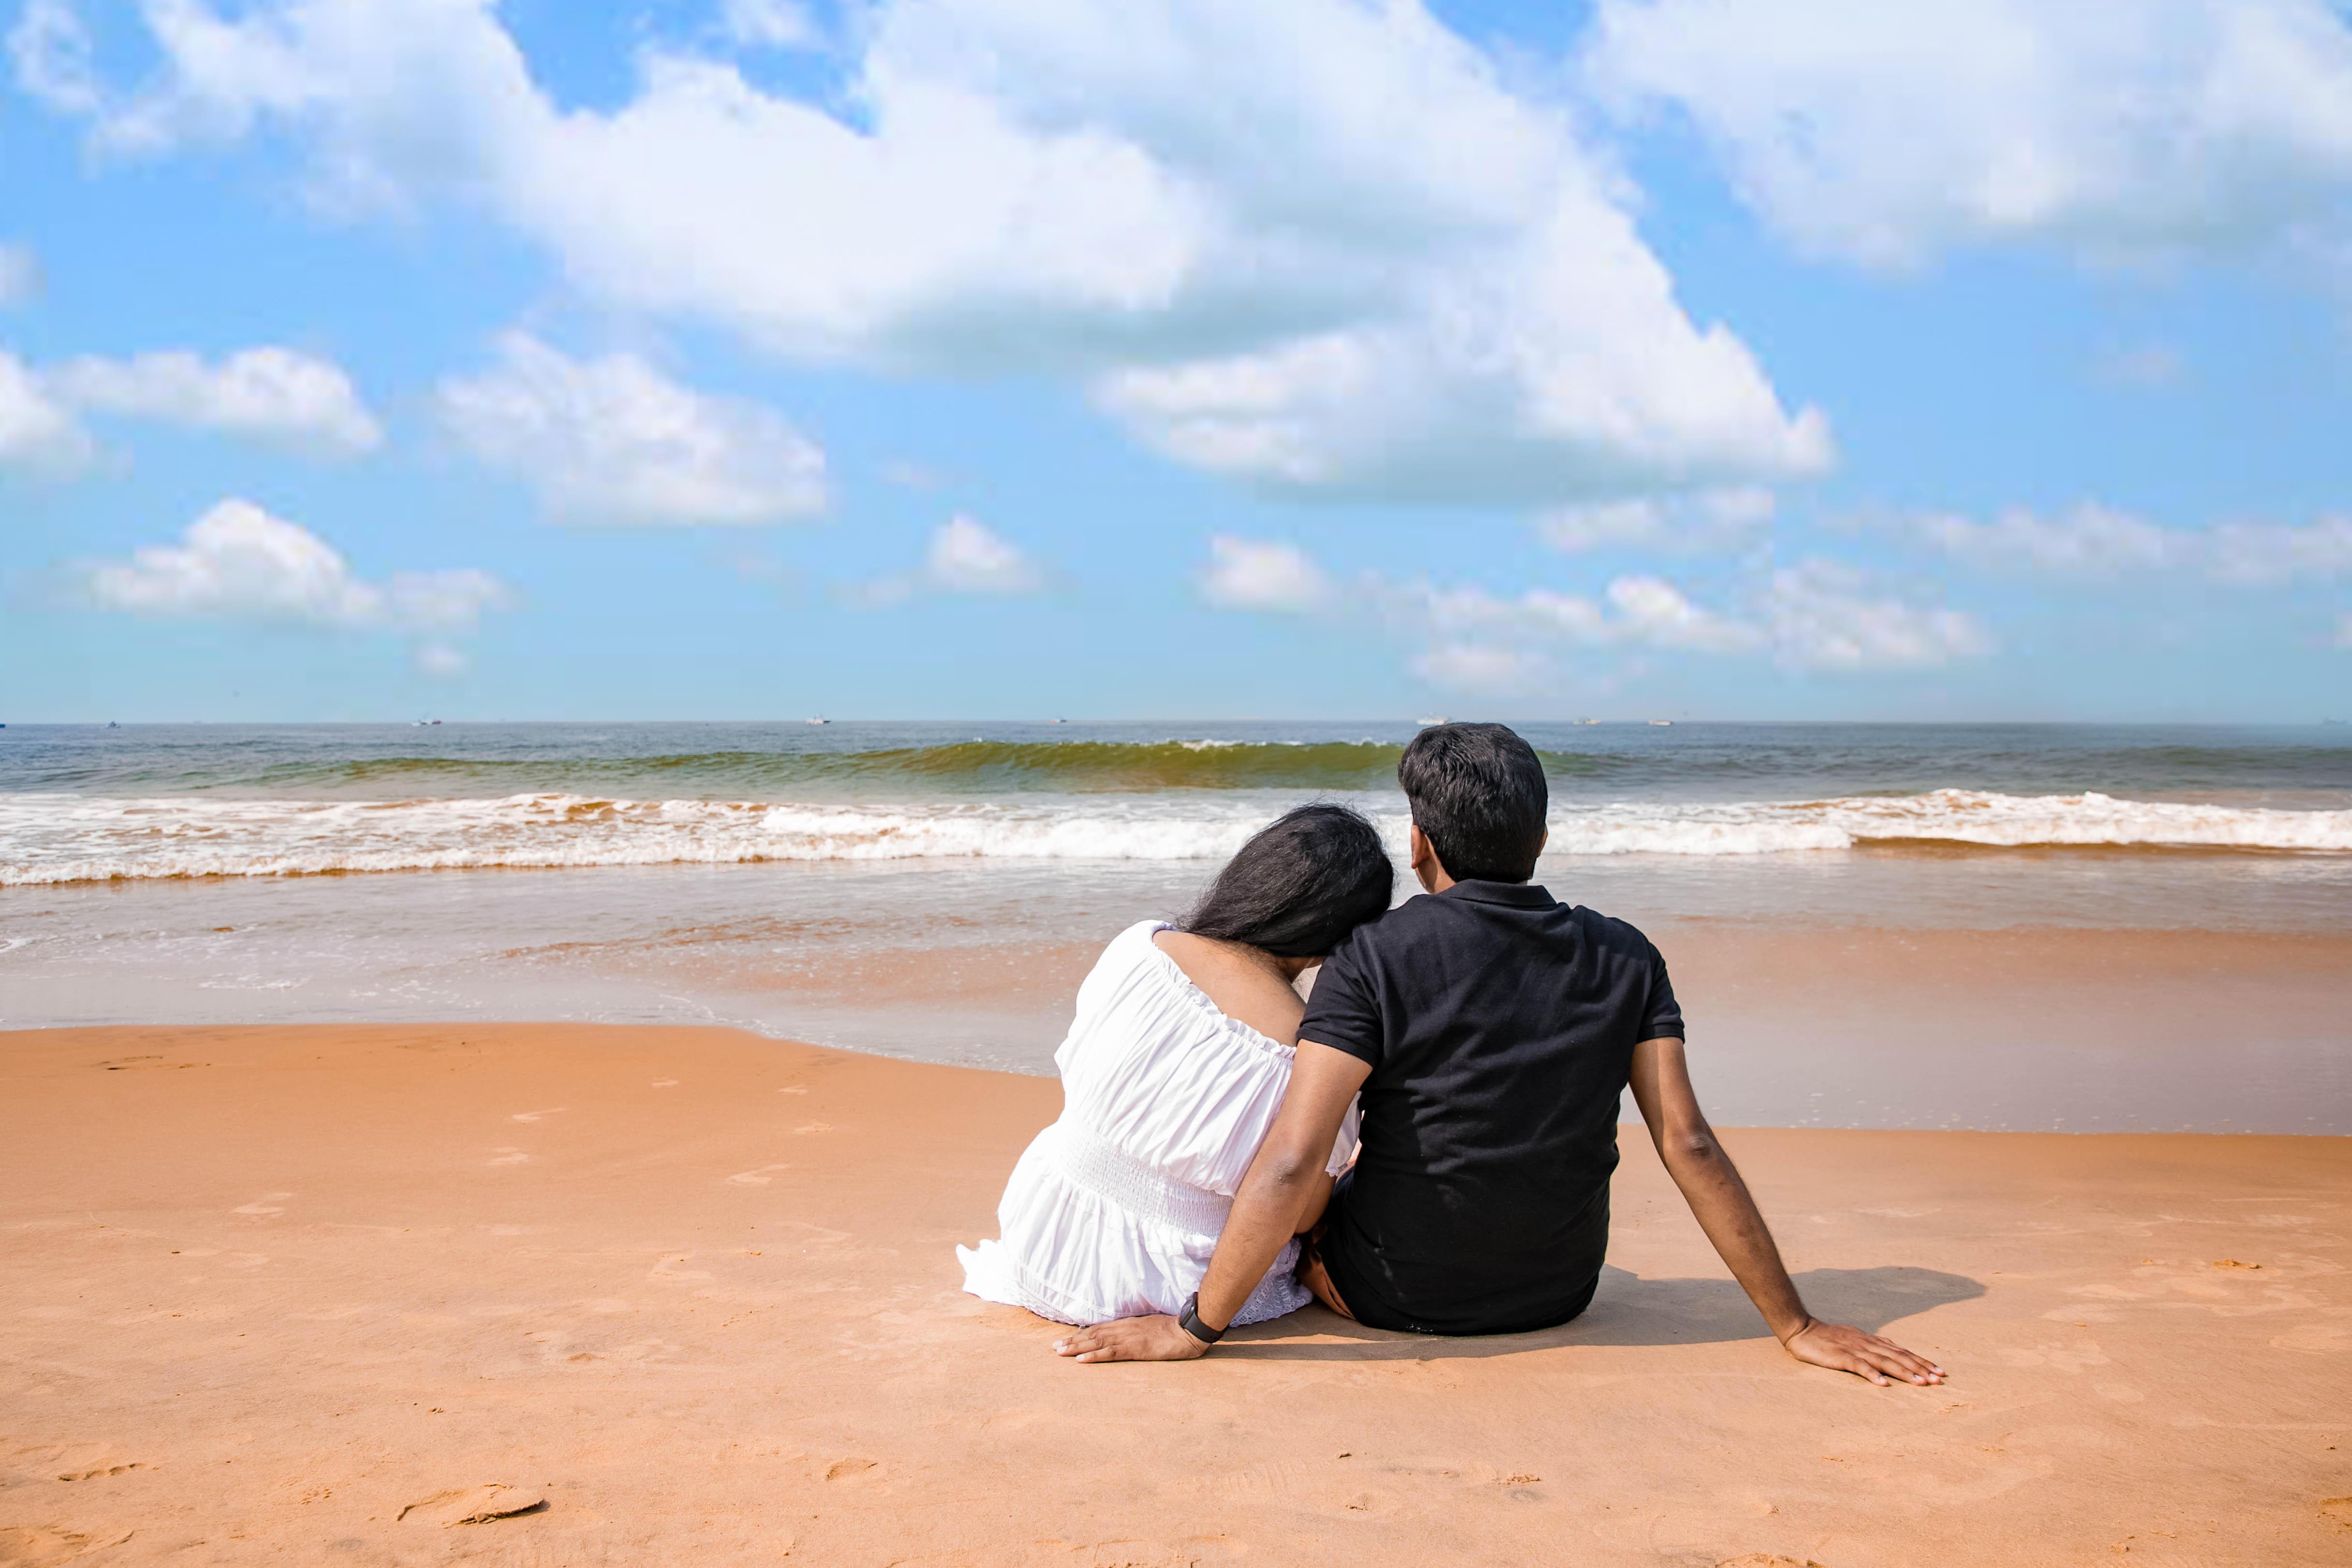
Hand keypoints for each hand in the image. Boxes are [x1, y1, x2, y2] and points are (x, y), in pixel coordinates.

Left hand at [1053, 1314, 1208, 1363]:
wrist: (1187, 1330)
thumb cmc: (1172, 1330)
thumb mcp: (1149, 1328)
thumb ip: (1134, 1331)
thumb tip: (1122, 1337)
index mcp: (1127, 1325)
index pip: (1098, 1329)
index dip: (1080, 1334)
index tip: (1065, 1339)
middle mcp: (1123, 1329)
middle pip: (1092, 1334)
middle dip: (1072, 1341)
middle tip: (1054, 1348)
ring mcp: (1128, 1338)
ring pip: (1096, 1342)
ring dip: (1076, 1347)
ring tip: (1060, 1352)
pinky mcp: (1135, 1349)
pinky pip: (1110, 1353)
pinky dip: (1094, 1355)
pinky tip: (1081, 1360)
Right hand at [1782, 1318, 1945, 1385]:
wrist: (1801, 1328)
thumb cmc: (1827, 1337)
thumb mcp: (1854, 1338)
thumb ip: (1872, 1346)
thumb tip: (1892, 1352)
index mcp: (1871, 1341)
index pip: (1902, 1351)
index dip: (1921, 1361)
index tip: (1939, 1371)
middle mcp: (1867, 1343)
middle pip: (1898, 1356)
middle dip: (1920, 1368)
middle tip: (1938, 1379)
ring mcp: (1854, 1349)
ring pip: (1884, 1361)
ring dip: (1904, 1372)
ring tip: (1920, 1383)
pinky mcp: (1840, 1356)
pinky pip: (1859, 1366)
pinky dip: (1872, 1374)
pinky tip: (1883, 1384)